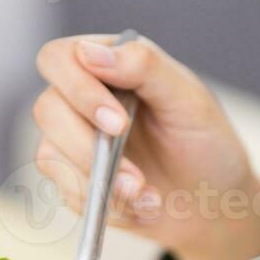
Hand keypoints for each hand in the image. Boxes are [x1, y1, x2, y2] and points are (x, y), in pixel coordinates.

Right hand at [32, 34, 259, 259]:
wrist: (213, 204)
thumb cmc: (206, 143)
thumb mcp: (188, 99)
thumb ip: (144, 66)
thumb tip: (89, 51)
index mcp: (108, 65)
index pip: (59, 59)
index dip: (77, 89)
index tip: (117, 123)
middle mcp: (83, 99)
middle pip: (46, 109)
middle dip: (87, 148)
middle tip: (133, 174)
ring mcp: (75, 141)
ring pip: (50, 156)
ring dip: (102, 183)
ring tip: (147, 195)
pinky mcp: (75, 181)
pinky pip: (68, 194)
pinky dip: (108, 206)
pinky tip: (142, 207)